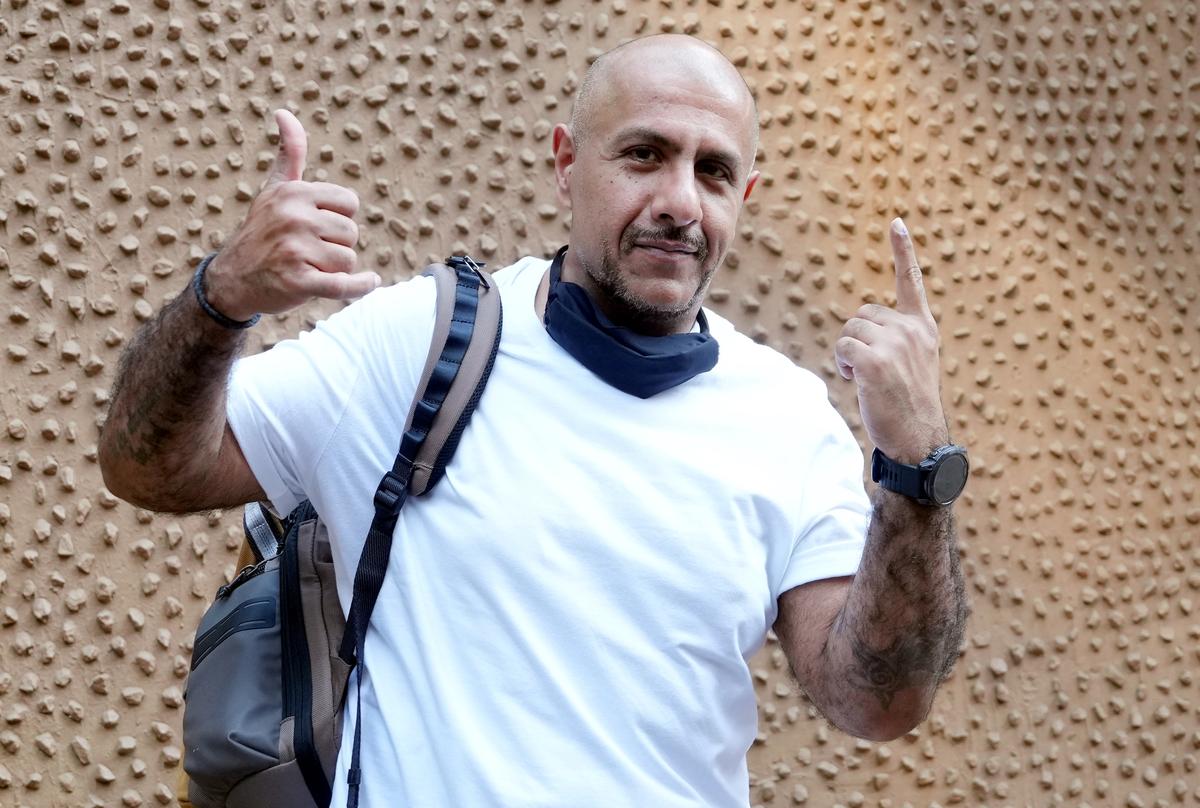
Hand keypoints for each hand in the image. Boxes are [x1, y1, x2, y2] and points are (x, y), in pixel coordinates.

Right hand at [203, 109, 379, 320]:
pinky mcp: (298, 281)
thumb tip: (284, 112)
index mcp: (294, 193)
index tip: (317, 226)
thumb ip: (289, 154)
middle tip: (309, 251)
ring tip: (308, 267)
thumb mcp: (274, 189)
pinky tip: (370, 282)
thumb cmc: (261, 232)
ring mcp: (295, 250)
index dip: (339, 219)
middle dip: (337, 246)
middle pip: (351, 233)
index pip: (349, 204)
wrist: (232, 280)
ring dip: (335, 269)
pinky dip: (360, 286)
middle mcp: (294, 218)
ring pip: (348, 259)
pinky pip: (344, 285)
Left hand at [835, 218, 947, 463]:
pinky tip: (860, 383)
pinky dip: (844, 365)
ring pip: (850, 330)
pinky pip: (843, 347)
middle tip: (872, 371)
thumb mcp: (913, 364)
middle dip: (858, 339)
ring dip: (849, 354)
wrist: (919, 439)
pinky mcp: (875, 360)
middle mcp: (912, 330)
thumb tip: (862, 330)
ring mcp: (895, 343)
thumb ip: (896, 340)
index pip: (911, 282)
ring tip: (868, 379)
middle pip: (862, 314)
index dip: (903, 252)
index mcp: (923, 329)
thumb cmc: (909, 406)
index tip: (896, 223)